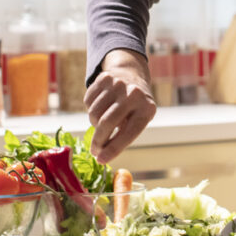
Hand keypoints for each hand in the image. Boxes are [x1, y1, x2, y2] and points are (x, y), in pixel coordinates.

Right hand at [84, 49, 156, 163]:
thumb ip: (123, 136)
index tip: (101, 160)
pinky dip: (90, 109)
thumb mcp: (137, 120)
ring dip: (94, 124)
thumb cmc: (134, 107)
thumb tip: (101, 156)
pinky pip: (88, 102)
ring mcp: (118, 84)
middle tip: (95, 151)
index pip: (129, 133)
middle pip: (107, 122)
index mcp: (146, 108)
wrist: (131, 76)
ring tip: (103, 123)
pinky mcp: (104, 78)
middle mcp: (133, 94)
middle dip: (98, 141)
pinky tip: (100, 107)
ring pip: (94, 113)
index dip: (114, 149)